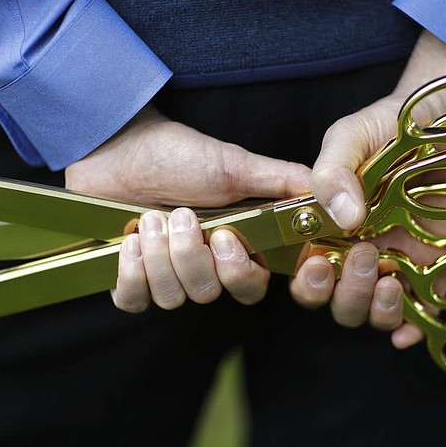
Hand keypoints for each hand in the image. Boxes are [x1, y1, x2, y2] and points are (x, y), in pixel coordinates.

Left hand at [65, 104, 310, 311]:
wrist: (118, 145)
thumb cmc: (176, 153)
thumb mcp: (235, 164)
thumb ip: (282, 181)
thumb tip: (328, 193)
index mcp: (234, 244)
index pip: (253, 285)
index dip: (243, 275)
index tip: (229, 241)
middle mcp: (204, 264)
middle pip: (211, 293)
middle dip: (193, 256)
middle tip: (181, 215)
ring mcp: (166, 273)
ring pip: (174, 297)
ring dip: (160, 256)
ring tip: (152, 218)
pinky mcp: (131, 277)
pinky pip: (136, 301)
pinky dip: (132, 274)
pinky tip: (130, 241)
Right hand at [290, 30, 445, 347]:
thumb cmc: (390, 124)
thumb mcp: (350, 137)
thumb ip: (331, 172)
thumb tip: (343, 218)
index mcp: (329, 229)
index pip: (307, 272)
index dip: (307, 282)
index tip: (317, 264)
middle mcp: (360, 253)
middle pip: (339, 301)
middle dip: (344, 293)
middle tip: (362, 255)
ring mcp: (400, 264)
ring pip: (375, 312)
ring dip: (374, 309)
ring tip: (388, 280)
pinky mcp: (438, 268)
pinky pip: (424, 312)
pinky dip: (413, 328)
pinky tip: (408, 330)